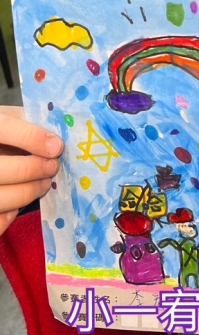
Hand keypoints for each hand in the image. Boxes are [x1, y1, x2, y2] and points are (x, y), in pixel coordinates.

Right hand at [0, 107, 62, 236]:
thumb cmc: (1, 133)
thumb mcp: (9, 118)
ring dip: (27, 192)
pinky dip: (9, 215)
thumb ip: (29, 122)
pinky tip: (17, 205)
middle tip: (53, 167)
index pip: (3, 129)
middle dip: (32, 170)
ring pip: (0, 196)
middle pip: (0, 169)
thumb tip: (57, 139)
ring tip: (44, 184)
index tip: (57, 147)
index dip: (32, 138)